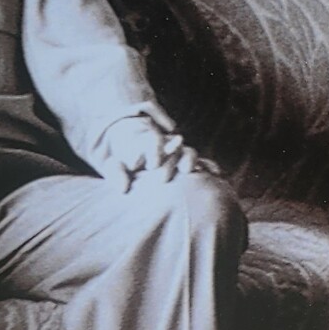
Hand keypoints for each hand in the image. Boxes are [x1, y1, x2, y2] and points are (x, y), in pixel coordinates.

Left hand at [97, 111, 217, 192]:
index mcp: (148, 143)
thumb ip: (116, 173)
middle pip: (173, 148)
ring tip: (187, 171)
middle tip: (161, 179)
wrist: (135, 164)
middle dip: (170, 162)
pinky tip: (213, 174)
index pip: (155, 141)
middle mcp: (166, 147)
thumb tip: (123, 189)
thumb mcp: (115, 166)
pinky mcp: (190, 167)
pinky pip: (203, 165)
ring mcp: (179, 156)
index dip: (155, 150)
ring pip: (189, 153)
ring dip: (189, 160)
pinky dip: (208, 168)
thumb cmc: (124, 166)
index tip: (151, 165)